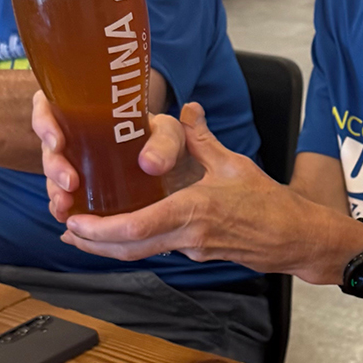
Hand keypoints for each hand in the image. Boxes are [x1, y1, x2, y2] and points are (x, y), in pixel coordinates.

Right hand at [35, 89, 195, 220]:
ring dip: (54, 190)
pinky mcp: (78, 186)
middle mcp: (73, 135)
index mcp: (86, 110)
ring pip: (52, 173)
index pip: (48, 107)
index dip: (45, 123)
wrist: (168, 163)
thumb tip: (150, 164)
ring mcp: (73, 162)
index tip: (58, 143)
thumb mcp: (168, 133)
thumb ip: (164, 143)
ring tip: (65, 206)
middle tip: (70, 183)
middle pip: (49, 146)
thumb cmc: (162, 139)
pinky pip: (61, 195)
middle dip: (54, 167)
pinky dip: (60, 206)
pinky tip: (65, 216)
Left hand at [58, 102, 361, 278]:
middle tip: (66, 228)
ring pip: (140, 253)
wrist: (296, 239)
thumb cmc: (270, 203)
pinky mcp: (198, 253)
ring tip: (83, 233)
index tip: (75, 220)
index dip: (99, 229)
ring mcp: (192, 250)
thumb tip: (187, 108)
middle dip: (92, 242)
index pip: (136, 228)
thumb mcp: (235, 164)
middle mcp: (187, 237)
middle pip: (127, 249)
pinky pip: (159, 249)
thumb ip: (204, 139)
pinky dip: (136, 241)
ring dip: (109, 245)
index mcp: (193, 212)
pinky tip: (127, 229)